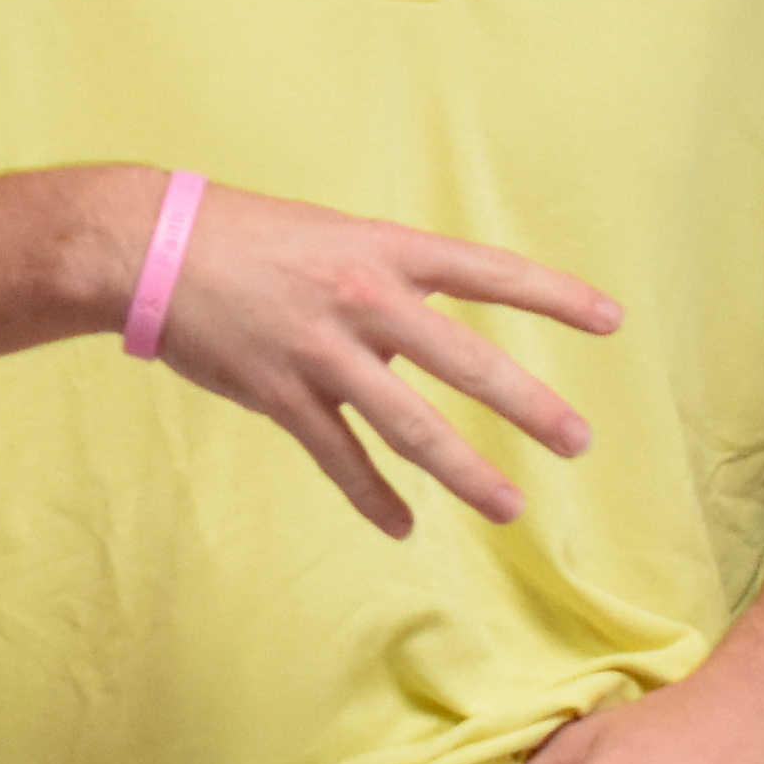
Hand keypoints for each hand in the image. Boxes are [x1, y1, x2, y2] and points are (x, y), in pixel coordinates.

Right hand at [130, 179, 618, 534]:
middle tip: (579, 441)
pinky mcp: (280, 394)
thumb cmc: (248, 238)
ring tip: (510, 507)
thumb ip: (388, 285)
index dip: (553, 296)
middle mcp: (364, 298)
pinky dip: (373, 497)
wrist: (151, 247)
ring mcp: (322, 350)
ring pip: (410, 424)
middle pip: (466, 359)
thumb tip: (431, 334)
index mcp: (385, 249)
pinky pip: (339, 456)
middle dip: (528, 406)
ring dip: (464, 472)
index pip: (489, 271)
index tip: (611, 321)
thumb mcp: (335, 238)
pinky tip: (402, 526)